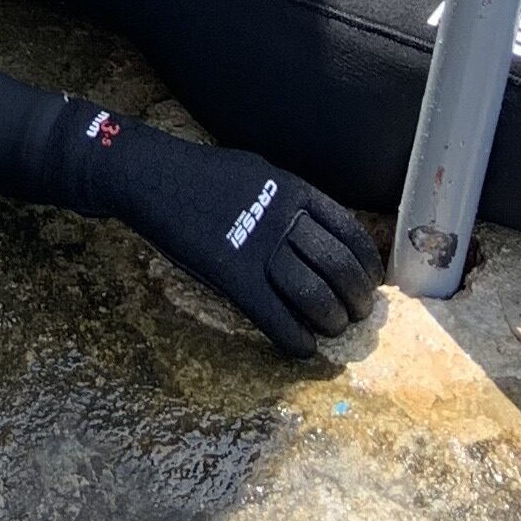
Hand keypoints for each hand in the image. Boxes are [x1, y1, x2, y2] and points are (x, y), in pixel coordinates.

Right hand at [99, 127, 382, 356]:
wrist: (149, 175)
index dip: (367, 264)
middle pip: (338, 266)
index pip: (349, 232)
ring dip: (330, 321)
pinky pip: (274, 316)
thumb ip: (288, 199)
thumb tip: (316, 226)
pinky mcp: (231, 276)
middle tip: (357, 315)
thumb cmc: (199, 174)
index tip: (371, 282)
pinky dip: (294, 338)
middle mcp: (283, 218)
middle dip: (355, 298)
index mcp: (293, 190)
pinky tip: (302, 348)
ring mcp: (257, 248)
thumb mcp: (257, 172)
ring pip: (313, 294)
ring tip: (332, 331)